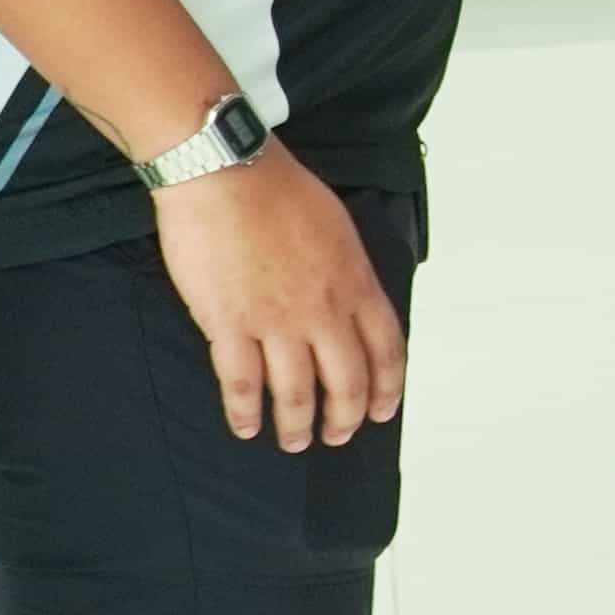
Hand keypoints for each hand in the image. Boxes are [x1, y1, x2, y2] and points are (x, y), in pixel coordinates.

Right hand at [150, 145, 404, 451]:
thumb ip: (349, 272)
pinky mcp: (230, 327)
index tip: (381, 410)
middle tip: (337, 435)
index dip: (386, 388)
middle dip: (344, 418)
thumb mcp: (338, 228)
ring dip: (296, 425)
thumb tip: (350, 299)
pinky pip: (242, 384)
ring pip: (296, 393)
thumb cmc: (278, 190)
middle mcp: (324, 311)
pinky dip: (245, 412)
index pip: (388, 351)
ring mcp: (277, 323)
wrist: (226, 173)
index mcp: (357, 284)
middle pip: (346, 383)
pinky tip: (245, 426)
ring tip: (294, 442)